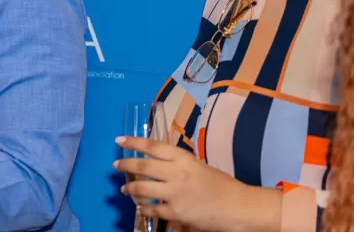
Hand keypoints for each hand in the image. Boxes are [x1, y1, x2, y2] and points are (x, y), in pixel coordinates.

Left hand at [113, 137, 280, 231]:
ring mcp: (175, 193)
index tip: (119, 140)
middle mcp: (176, 173)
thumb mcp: (197, 165)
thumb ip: (177, 163)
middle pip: (142, 166)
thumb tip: (154, 161)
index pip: (152, 146)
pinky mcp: (177, 212)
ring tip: (124, 189)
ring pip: (142, 189)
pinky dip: (143, 208)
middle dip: (125, 165)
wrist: (238, 207)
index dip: (133, 142)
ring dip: (130, 189)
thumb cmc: (220, 185)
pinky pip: (153, 210)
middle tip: (116, 165)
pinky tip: (140, 208)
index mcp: (183, 158)